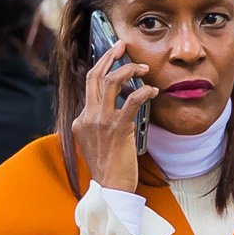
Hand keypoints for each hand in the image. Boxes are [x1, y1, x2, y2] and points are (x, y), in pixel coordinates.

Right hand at [72, 37, 158, 191]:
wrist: (110, 189)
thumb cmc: (109, 170)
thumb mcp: (97, 143)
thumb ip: (100, 124)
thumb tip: (119, 107)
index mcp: (80, 121)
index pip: (89, 86)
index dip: (102, 68)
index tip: (112, 57)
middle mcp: (87, 117)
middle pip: (95, 76)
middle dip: (109, 56)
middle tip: (121, 45)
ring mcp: (101, 122)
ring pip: (111, 82)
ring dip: (129, 70)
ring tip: (144, 67)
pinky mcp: (118, 128)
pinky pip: (132, 101)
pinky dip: (144, 91)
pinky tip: (153, 91)